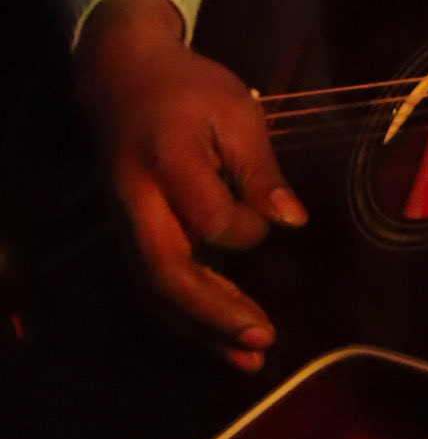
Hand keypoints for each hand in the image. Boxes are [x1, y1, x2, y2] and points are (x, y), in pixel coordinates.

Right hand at [75, 0, 305, 370]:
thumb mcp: (236, 110)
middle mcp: (138, 204)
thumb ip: (261, 168)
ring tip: (249, 358)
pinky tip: (224, 339)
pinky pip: (155, 286)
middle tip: (263, 339)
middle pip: (167, 273)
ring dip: (202, 329)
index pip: (206, 218)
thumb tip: (293, 221)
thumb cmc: (190, 90)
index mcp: (168, 162)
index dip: (245, 228)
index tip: (276, 218)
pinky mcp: (129, 237)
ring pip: (156, 291)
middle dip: (214, 314)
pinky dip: (189, 317)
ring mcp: (126, 225)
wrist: (123, 80)